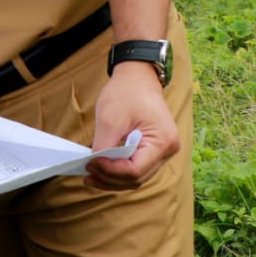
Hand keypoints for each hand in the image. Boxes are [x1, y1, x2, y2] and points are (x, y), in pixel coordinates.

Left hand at [85, 61, 179, 189]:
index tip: (90, 164)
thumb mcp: (110, 119)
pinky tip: (102, 170)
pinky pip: (138, 168)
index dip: (110, 171)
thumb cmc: (126, 93)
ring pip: (138, 177)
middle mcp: (169, 150)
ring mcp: (164, 151)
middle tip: (87, 173)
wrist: (138, 77)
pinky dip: (120, 171)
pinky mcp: (155, 149)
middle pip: (137, 177)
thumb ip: (104, 145)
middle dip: (110, 178)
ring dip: (114, 179)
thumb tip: (94, 165)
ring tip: (91, 175)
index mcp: (162, 141)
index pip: (134, 170)